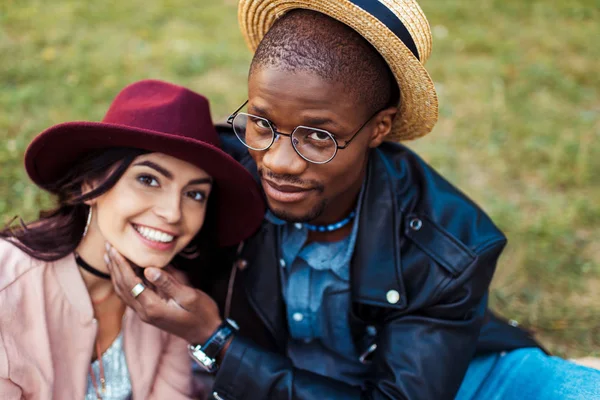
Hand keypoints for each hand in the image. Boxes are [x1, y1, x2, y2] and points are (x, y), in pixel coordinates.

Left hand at [104, 243, 221, 343]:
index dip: (121, 264)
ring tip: (110, 257)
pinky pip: (130, 296)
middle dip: (114, 266)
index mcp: (153, 307)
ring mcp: (145, 314)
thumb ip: (168, 283)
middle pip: (122, 287)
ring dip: (115, 274)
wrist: (206, 334)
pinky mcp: (149, 312)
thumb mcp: (189, 296)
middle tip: (108, 247)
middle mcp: (144, 312)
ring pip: (123, 292)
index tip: (114, 248)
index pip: (130, 282)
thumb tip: (149, 269)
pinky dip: (123, 281)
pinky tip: (123, 272)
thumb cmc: (201, 313)